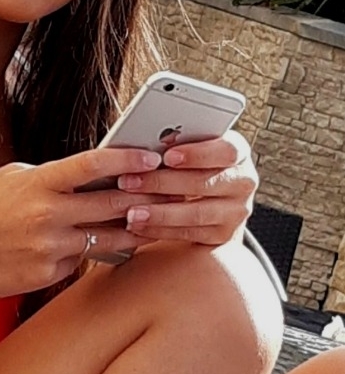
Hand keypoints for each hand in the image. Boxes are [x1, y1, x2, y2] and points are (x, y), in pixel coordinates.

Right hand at [0, 147, 162, 298]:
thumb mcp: (12, 178)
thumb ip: (52, 176)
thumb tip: (92, 174)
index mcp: (38, 183)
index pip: (92, 166)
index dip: (126, 161)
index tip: (151, 158)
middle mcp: (47, 215)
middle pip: (111, 204)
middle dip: (146, 198)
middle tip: (172, 193)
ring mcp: (49, 247)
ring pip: (107, 239)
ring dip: (134, 231)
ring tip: (155, 223)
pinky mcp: (48, 274)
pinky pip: (82, 261)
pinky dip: (91, 253)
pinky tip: (101, 246)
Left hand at [119, 130, 257, 246]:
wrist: (205, 198)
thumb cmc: (189, 163)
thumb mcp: (188, 147)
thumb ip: (176, 142)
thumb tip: (147, 139)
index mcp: (238, 152)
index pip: (226, 151)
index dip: (197, 154)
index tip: (167, 156)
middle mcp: (243, 181)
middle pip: (205, 182)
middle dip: (163, 182)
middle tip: (129, 181)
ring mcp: (236, 211)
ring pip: (196, 213)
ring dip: (159, 212)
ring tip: (131, 212)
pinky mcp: (223, 234)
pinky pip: (189, 232)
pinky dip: (160, 229)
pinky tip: (138, 225)